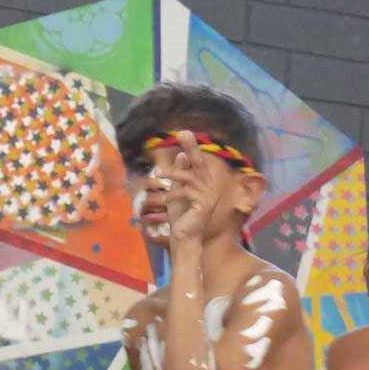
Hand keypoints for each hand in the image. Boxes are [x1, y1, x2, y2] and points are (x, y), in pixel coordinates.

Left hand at [164, 129, 225, 247]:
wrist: (184, 237)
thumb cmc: (181, 216)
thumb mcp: (178, 191)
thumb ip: (181, 175)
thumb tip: (181, 155)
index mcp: (204, 182)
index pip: (197, 161)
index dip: (192, 146)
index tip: (184, 132)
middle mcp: (209, 186)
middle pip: (199, 162)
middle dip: (191, 147)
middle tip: (183, 132)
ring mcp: (208, 195)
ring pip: (190, 177)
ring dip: (173, 173)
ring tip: (159, 173)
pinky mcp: (204, 204)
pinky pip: (186, 192)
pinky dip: (174, 194)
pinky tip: (165, 199)